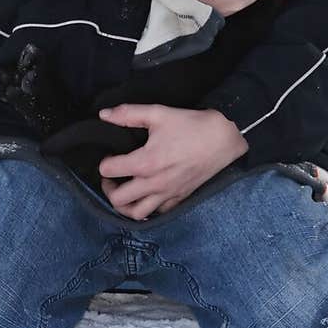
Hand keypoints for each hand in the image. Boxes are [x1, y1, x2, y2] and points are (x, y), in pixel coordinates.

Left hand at [97, 104, 247, 220]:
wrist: (223, 138)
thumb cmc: (191, 125)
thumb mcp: (158, 113)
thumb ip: (128, 114)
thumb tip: (104, 115)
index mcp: (146, 162)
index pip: (109, 170)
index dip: (104, 162)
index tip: (110, 156)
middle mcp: (154, 183)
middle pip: (118, 200)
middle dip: (109, 189)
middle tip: (112, 177)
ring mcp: (168, 194)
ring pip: (136, 214)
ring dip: (125, 205)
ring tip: (125, 191)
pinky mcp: (180, 198)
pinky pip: (158, 212)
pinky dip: (148, 207)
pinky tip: (146, 195)